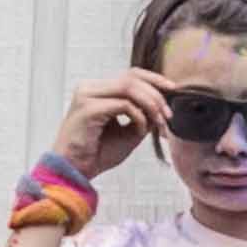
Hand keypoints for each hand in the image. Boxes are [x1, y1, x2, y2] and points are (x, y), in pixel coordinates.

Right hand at [43, 69, 171, 182]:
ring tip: (160, 122)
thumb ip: (142, 115)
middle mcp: (90, 88)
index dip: (154, 79)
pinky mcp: (88, 108)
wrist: (74, 172)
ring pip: (129, 87)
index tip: (173, 90)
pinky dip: (139, 116)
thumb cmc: (97, 154)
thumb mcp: (128, 132)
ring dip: (151, 104)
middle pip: (132, 77)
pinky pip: (124, 104)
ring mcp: (87, 95)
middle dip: (157, 94)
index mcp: (97, 91)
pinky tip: (140, 131)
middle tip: (169, 115)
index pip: (130, 75)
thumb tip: (162, 105)